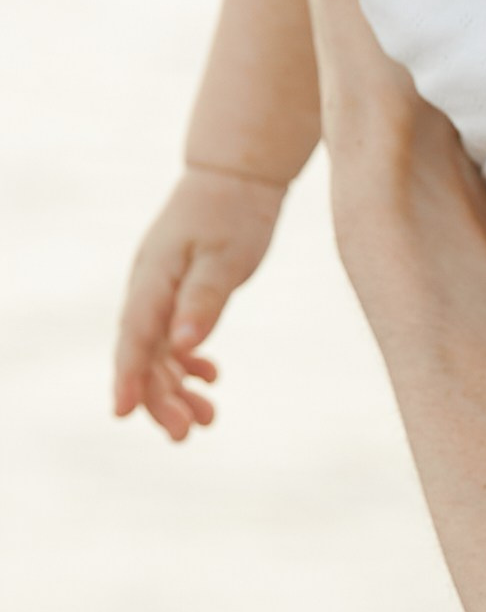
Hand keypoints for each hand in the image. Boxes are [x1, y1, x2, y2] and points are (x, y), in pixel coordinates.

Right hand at [114, 168, 288, 438]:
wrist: (236, 177)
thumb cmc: (233, 214)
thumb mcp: (225, 257)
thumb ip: (204, 300)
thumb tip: (183, 346)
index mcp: (153, 278)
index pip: (135, 337)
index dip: (129, 377)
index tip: (124, 414)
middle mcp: (147, 289)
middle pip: (144, 354)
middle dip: (161, 397)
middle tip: (188, 434)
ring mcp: (159, 292)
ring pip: (159, 352)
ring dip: (177, 388)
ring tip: (207, 420)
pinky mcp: (176, 294)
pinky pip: (173, 339)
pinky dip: (189, 363)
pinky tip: (211, 378)